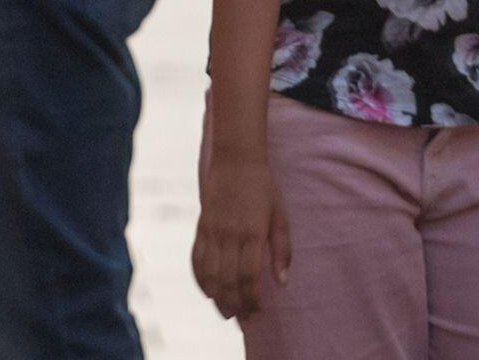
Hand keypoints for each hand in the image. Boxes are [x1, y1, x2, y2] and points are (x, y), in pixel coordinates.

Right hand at [190, 153, 290, 319]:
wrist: (235, 158)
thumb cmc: (263, 187)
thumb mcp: (280, 216)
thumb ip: (281, 250)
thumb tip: (282, 283)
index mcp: (252, 232)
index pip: (249, 277)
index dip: (252, 300)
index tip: (258, 313)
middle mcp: (230, 234)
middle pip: (228, 281)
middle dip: (235, 305)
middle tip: (243, 320)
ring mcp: (212, 230)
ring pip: (210, 274)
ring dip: (217, 298)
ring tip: (226, 312)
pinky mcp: (201, 226)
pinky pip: (196, 259)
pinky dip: (200, 279)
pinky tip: (208, 292)